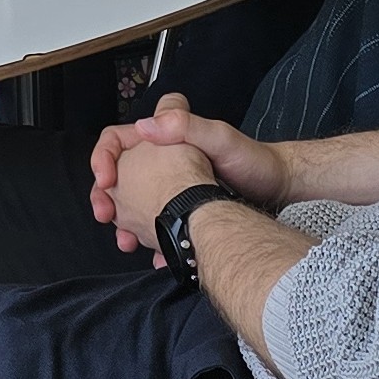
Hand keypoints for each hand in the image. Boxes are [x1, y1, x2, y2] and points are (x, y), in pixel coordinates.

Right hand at [90, 95, 295, 245]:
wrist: (276, 191)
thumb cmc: (254, 161)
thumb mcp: (221, 138)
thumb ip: (185, 126)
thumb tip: (145, 126)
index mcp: (164, 138)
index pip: (117, 140)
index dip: (102, 158)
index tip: (106, 179)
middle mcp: (161, 160)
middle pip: (117, 176)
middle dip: (106, 197)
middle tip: (106, 215)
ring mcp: (169, 187)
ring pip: (131, 204)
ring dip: (123, 223)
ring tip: (126, 241)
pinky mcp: (179, 209)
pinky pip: (154, 223)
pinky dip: (149, 239)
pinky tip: (155, 252)